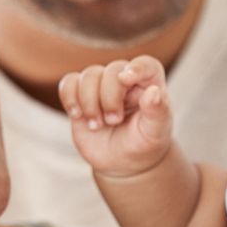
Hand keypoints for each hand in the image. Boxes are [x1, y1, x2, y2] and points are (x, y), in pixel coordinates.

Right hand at [56, 55, 172, 178]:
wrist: (122, 161)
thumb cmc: (144, 143)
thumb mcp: (156, 132)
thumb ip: (158, 111)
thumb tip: (154, 92)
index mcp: (149, 84)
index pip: (146, 65)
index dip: (136, 68)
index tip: (126, 79)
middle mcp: (124, 79)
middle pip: (112, 71)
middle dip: (109, 98)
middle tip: (114, 121)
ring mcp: (101, 86)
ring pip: (89, 75)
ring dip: (89, 101)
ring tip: (97, 125)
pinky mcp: (80, 95)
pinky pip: (68, 83)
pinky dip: (69, 97)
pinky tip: (77, 115)